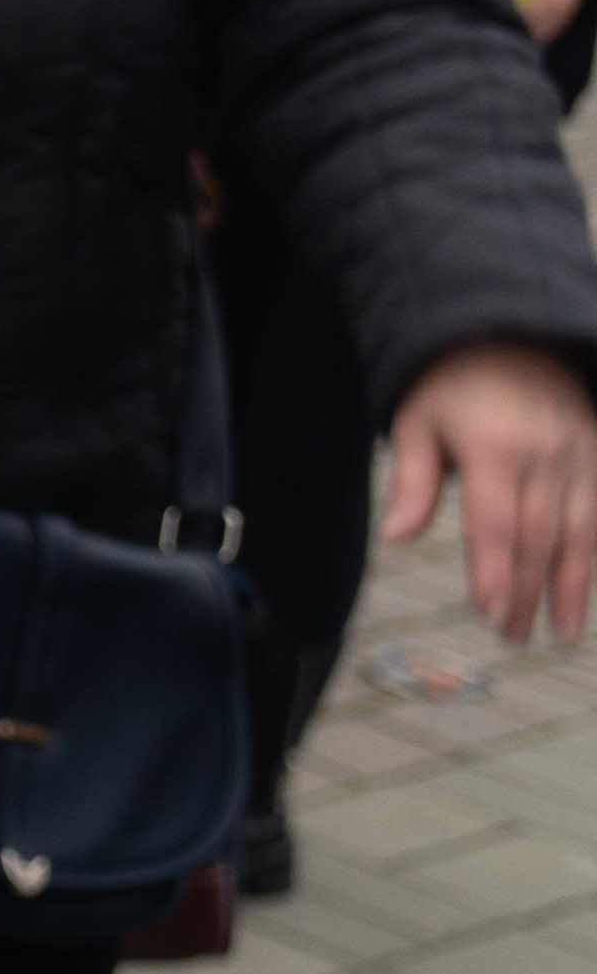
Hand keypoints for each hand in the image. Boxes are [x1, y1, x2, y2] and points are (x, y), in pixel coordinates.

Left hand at [384, 342, 596, 645]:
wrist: (509, 338)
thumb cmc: (452, 390)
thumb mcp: (416, 423)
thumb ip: (411, 482)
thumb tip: (395, 538)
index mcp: (495, 448)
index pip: (496, 522)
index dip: (493, 570)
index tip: (488, 611)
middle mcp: (546, 454)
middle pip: (537, 536)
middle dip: (525, 591)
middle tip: (510, 634)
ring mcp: (580, 455)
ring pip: (579, 533)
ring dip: (570, 586)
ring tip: (558, 631)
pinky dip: (593, 558)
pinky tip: (585, 593)